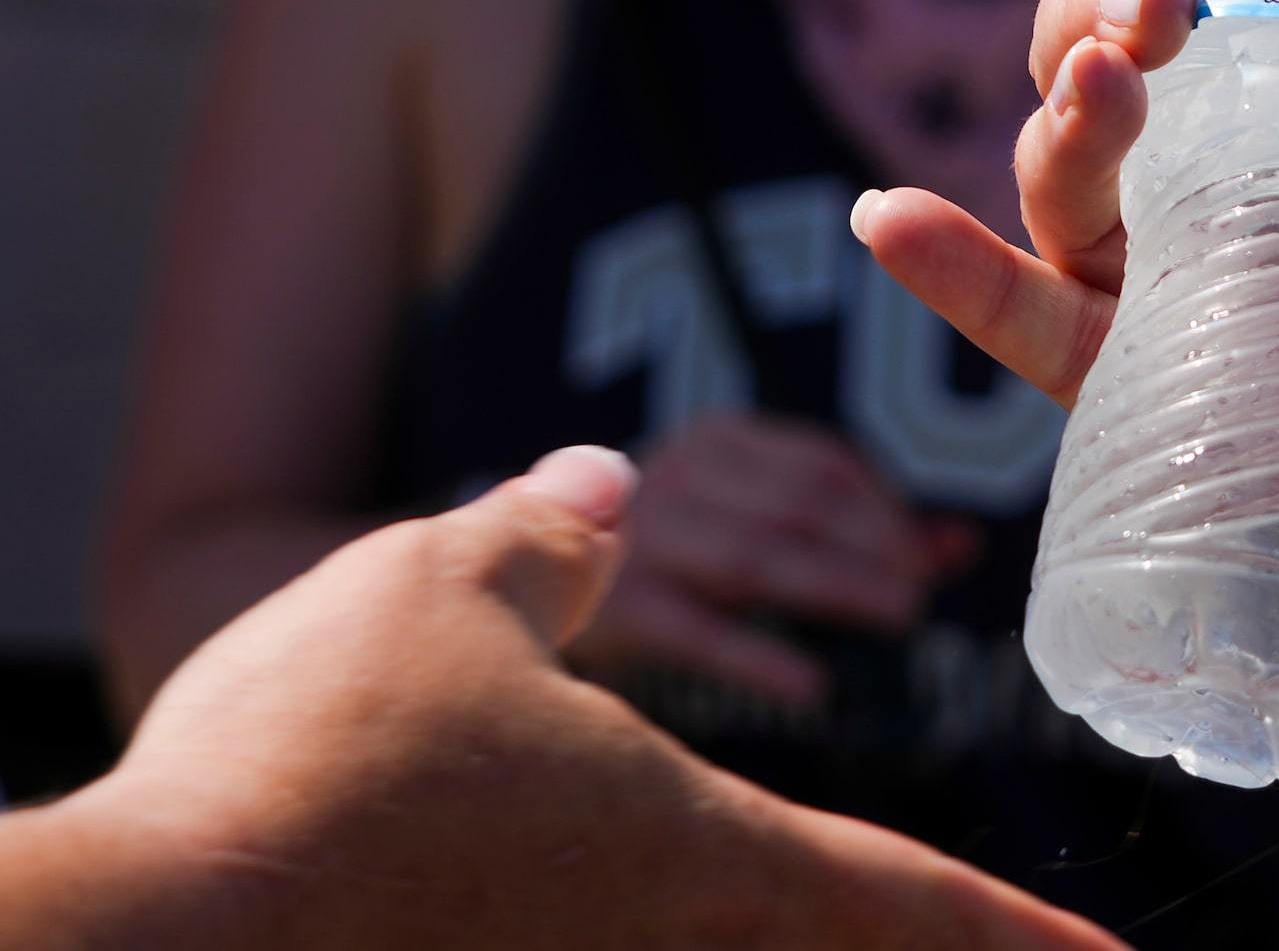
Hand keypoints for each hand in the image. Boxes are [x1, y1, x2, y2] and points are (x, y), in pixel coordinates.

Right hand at [36, 448, 1117, 949]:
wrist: (152, 934)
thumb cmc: (319, 757)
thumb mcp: (445, 583)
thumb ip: (551, 535)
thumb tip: (609, 482)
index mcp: (695, 847)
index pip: (905, 897)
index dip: (1017, 934)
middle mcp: (658, 947)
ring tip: (869, 941)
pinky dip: (659, 943)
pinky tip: (641, 914)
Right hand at [565, 413, 978, 705]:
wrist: (516, 584)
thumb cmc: (674, 558)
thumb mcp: (754, 522)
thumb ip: (854, 529)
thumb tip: (962, 546)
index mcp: (722, 442)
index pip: (825, 465)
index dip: (887, 511)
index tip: (930, 561)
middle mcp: (678, 474)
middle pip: (800, 506)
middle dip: (873, 549)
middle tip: (919, 597)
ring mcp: (638, 538)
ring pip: (758, 559)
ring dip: (836, 587)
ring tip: (899, 619)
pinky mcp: (610, 606)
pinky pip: (695, 631)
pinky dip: (757, 657)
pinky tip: (811, 686)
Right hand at [855, 0, 1278, 778]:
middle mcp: (1229, 179)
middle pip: (1097, 63)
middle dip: (1094, 5)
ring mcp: (1196, 291)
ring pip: (1065, 184)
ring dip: (1054, 116)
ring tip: (1109, 82)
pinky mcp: (1180, 408)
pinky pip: (1042, 336)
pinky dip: (956, 280)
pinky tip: (891, 220)